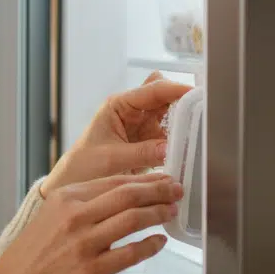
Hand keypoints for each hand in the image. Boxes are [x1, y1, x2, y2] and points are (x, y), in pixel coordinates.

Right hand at [0, 173, 182, 273]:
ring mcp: (84, 243)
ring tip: (172, 212)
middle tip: (177, 190)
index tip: (162, 179)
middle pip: (129, 195)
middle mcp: (75, 216)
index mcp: (66, 198)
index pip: (115, 181)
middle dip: (159, 191)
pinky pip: (131, 254)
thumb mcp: (51, 215)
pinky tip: (160, 242)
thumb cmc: (32, 254)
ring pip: (134, 220)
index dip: (145, 179)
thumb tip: (122, 196)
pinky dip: (150, 246)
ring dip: (158, 214)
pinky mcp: (92, 270)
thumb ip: (82, 203)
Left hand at [41, 72, 192, 196]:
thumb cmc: (83, 166)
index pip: (153, 89)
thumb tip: (169, 148)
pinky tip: (187, 151)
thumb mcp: (111, 159)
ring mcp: (143, 127)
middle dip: (183, 103)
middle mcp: (133, 112)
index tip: (196, 96)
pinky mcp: (150, 144)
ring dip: (183, 125)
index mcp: (119, 105)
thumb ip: (141, 153)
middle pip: (166, 97)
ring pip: (172, 116)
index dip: (176, 89)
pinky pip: (171, 137)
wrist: (75, 184)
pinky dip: (180, 143)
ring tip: (196, 136)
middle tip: (199, 116)